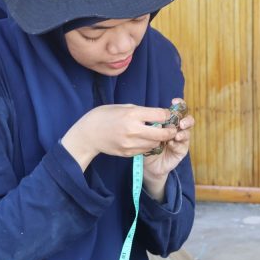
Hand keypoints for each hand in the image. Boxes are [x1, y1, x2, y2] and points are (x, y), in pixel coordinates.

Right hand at [61, 104, 178, 170]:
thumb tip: (158, 115)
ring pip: (155, 144)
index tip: (168, 115)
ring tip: (157, 134)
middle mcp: (133, 130)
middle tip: (171, 129)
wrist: (88, 134)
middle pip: (162, 134)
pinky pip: (145, 150)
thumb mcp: (123, 107)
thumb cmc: (104, 116)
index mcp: (132, 114)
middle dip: (170, 131)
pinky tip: (145, 140)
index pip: (160, 115)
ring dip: (159, 139)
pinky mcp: (128, 153)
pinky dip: (149, 145)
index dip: (167, 115)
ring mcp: (130, 143)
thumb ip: (141, 111)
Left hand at [143, 98, 193, 181]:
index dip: (179, 104)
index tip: (174, 102)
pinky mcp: (181, 151)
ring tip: (176, 136)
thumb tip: (154, 115)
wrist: (146, 163)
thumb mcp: (146, 130)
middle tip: (180, 123)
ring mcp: (181, 140)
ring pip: (187, 133)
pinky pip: (182, 146)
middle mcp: (178, 129)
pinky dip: (177, 144)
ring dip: (182, 133)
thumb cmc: (146, 143)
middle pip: (188, 120)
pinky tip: (171, 144)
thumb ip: (152, 122)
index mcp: (171, 121)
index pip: (178, 109)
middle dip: (186, 120)